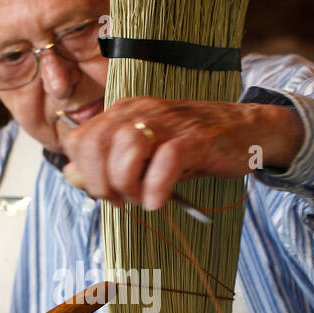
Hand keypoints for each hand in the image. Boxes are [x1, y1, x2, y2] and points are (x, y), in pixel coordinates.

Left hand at [58, 96, 302, 208]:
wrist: (244, 130)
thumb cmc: (191, 147)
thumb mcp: (143, 155)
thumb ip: (105, 164)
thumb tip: (69, 174)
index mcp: (123, 112)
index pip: (79, 140)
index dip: (84, 174)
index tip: (106, 193)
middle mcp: (140, 111)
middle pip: (96, 145)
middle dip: (102, 183)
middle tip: (123, 200)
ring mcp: (169, 122)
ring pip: (126, 150)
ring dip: (128, 185)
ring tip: (142, 198)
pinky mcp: (197, 137)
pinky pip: (166, 160)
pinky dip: (156, 187)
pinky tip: (158, 201)